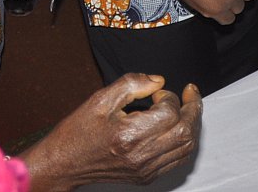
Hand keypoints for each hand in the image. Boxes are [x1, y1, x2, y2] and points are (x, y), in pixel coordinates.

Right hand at [20, 74, 200, 191]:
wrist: (64, 163)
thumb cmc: (78, 131)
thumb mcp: (101, 98)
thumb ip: (132, 84)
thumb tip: (159, 80)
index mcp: (129, 136)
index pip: (170, 113)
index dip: (170, 96)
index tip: (158, 92)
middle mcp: (140, 156)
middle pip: (185, 132)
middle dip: (193, 109)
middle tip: (190, 94)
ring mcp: (145, 170)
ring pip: (186, 148)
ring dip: (191, 125)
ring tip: (187, 108)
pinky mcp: (145, 177)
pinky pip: (176, 160)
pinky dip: (183, 142)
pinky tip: (177, 128)